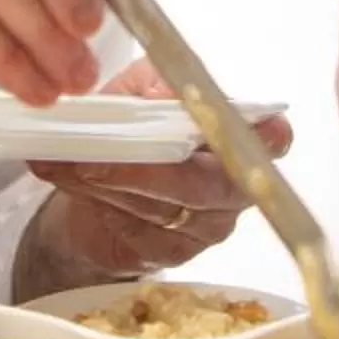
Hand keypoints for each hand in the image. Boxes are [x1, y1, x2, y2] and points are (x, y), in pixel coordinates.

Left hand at [15, 61, 294, 297]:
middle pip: (206, 184)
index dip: (261, 138)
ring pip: (163, 207)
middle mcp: (235, 187)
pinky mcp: (172, 254)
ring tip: (65, 160)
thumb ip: (154, 83)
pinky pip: (138, 232)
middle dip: (148, 169)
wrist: (99, 180)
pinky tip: (70, 181)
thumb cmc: (135, 124)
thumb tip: (164, 91)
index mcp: (242, 137)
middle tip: (94, 155)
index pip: (272, 140)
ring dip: (109, 183)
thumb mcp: (141, 88)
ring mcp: (207, 226)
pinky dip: (99, 204)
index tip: (223, 128)